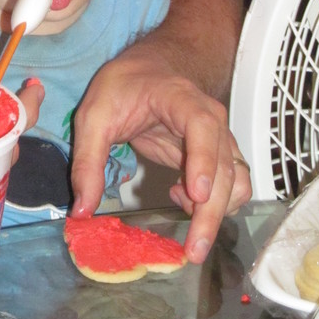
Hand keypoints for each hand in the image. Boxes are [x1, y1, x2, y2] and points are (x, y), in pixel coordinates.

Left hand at [69, 55, 251, 263]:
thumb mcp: (94, 115)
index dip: (202, 160)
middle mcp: (211, 119)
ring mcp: (219, 139)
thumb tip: (82, 211)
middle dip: (212, 211)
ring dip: (217, 211)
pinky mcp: (217, 156)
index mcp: (181, 99)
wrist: (147, 69)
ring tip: (178, 209)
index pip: (202, 126)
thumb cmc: (123, 86)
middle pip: (224, 167)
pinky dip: (217, 203)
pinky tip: (182, 197)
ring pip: (236, 181)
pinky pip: (232, 186)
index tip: (196, 194)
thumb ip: (88, 161)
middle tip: (192, 249)